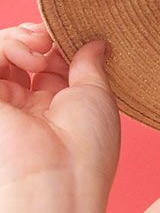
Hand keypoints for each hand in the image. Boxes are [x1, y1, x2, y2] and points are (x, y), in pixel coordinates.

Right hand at [0, 22, 120, 194]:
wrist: (59, 176)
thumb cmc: (88, 144)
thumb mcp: (98, 96)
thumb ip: (90, 64)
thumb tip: (96, 42)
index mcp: (57, 106)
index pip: (50, 62)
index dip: (60, 44)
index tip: (76, 38)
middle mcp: (28, 104)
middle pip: (22, 53)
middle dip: (37, 36)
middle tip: (50, 39)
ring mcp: (4, 102)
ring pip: (1, 51)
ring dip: (21, 39)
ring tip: (41, 51)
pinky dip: (7, 46)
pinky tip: (32, 59)